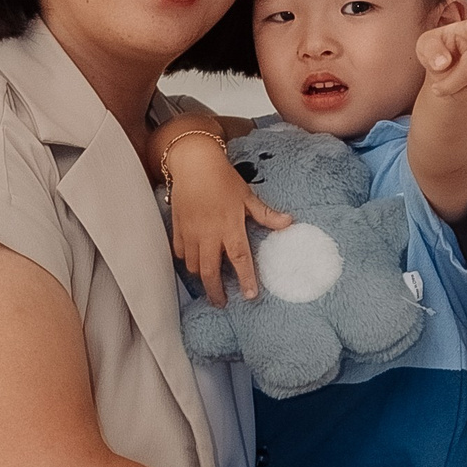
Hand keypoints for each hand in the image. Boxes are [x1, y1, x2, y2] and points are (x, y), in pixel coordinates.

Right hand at [164, 133, 292, 306]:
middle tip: (222, 302)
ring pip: (193, 266)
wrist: (193, 163)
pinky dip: (187, 261)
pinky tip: (194, 263)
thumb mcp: (247, 196)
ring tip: (209, 283)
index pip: (240, 259)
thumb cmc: (223, 178)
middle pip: (210, 272)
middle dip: (216, 292)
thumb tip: (289, 222)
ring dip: (202, 278)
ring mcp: (191, 233)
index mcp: (230, 226)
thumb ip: (266, 214)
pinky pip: (180, 253)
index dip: (246, 280)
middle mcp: (209, 234)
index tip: (251, 296)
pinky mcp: (178, 228)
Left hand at [415, 13, 466, 107]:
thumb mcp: (425, 47)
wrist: (451, 65)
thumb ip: (431, 51)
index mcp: (466, 30)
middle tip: (437, 89)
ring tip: (450, 88)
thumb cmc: (439, 50)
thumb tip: (442, 63)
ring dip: (460, 94)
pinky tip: (462, 90)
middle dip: (451, 84)